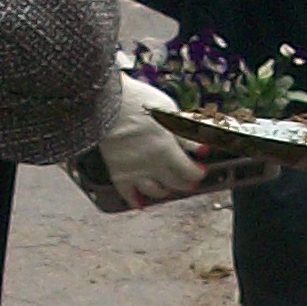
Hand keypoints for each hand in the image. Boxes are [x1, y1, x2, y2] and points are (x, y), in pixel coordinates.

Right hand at [95, 75, 208, 205]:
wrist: (104, 104)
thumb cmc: (137, 101)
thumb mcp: (168, 112)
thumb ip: (186, 134)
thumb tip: (202, 149)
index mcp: (167, 149)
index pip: (189, 170)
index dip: (197, 173)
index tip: (201, 171)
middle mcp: (153, 165)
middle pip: (174, 182)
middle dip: (185, 183)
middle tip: (189, 182)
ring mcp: (134, 171)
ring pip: (154, 191)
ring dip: (164, 192)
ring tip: (168, 189)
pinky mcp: (118, 172)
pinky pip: (127, 194)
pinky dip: (135, 200)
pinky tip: (140, 204)